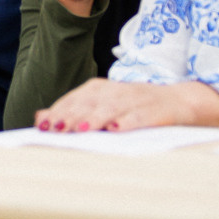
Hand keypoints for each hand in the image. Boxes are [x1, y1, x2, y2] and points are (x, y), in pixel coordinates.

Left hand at [36, 78, 218, 131]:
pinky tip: (116, 130)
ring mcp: (135, 101)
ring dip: (95, 119)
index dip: (59, 112)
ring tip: (81, 129)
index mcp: (99, 88)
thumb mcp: (100, 105)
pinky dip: (127, 123)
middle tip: (56, 129)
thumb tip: (40, 118)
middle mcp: (114, 91)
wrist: (178, 100)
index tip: (43, 126)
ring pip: (111, 109)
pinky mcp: (154, 112)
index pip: (74, 99)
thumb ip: (71, 111)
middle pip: (89, 104)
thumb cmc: (132, 107)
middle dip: (71, 116)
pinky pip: (138, 118)